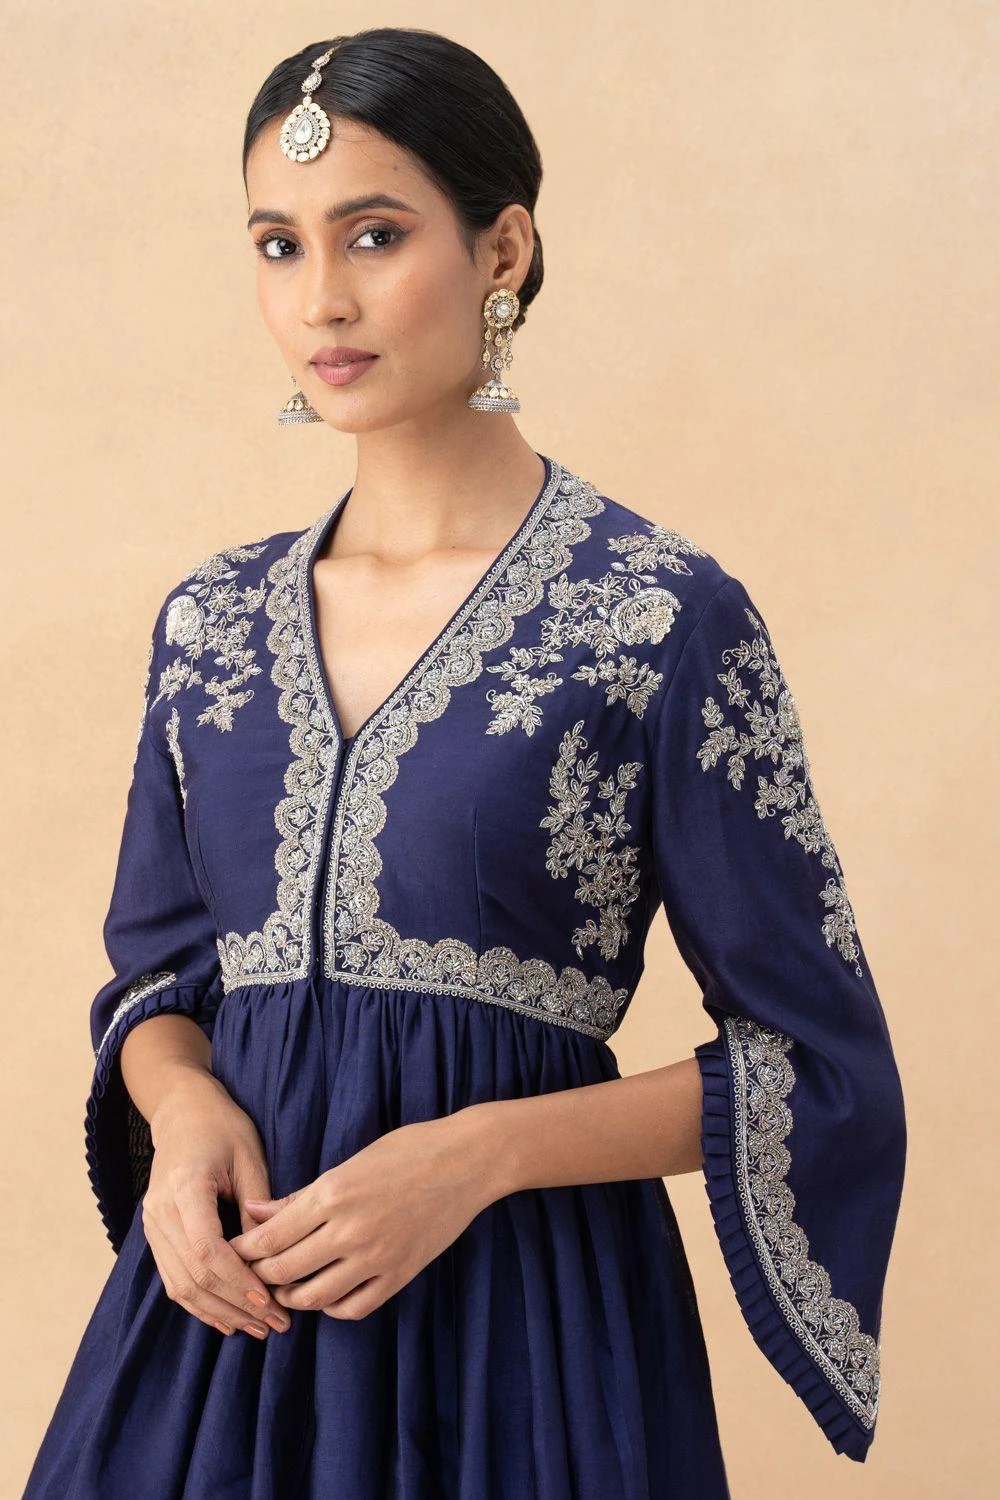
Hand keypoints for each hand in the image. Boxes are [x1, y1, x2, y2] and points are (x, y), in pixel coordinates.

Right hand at [141, 1068, 290, 1340]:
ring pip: (180, 1286)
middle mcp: (160, 1211)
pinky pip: (173, 1279)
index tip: (270, 1302)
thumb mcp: (250, 1158)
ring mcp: (152, 1225)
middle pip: (193, 1276)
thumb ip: (260, 1208)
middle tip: (274, 1325)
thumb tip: (273, 1259)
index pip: (206, 1250)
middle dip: (235, 1305)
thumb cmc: (223, 1127)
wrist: (183, 1111)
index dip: (238, 1282)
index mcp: (184, 1187)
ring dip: (219, 1312)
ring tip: (257, 1328)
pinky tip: (228, 1318)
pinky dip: (200, 1303)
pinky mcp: (155, 1234)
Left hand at [228, 1110, 495, 1320]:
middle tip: (247, 1272)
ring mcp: (376, 1257)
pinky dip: (330, 1307)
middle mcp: (350, 1230)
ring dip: (289, 1296)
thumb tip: (254, 1212)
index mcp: (333, 1194)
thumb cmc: (407, 1150)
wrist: (467, 1161)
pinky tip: (324, 1294)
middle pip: (283, 1271)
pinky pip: (352, 1308)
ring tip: (282, 1286)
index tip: (232, 1249)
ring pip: (313, 1297)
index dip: (243, 1249)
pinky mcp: (399, 1275)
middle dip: (257, 1275)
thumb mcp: (348, 1164)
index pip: (269, 1238)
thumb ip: (300, 1196)